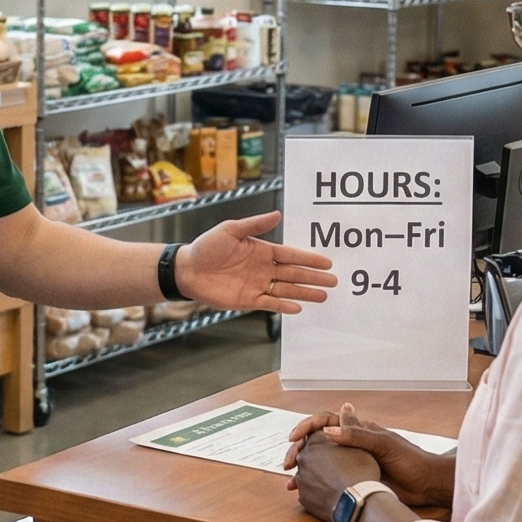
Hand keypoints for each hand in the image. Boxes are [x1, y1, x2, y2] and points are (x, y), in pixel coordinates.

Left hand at [177, 213, 335, 314]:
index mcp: (262, 250)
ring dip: (305, 292)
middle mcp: (263, 268)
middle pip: (294, 273)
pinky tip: (298, 307)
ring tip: (323, 296)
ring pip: (286, 289)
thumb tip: (277, 214)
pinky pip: (270, 303)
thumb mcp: (230, 230)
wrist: (187, 269)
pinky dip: (284, 306)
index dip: (309, 259)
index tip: (327, 262)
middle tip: (333, 281)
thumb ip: (254, 224)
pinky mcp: (248, 300)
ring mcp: (257, 285)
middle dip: (313, 277)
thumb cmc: (207, 246)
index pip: (291, 255)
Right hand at [283, 402, 455, 508]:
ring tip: (290, 480)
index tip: (294, 438)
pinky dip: (315, 484)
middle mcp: (351, 444)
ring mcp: (352, 462)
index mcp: (358, 430)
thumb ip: (358, 436)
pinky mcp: (354, 480)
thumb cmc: (411, 461)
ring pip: (319, 461)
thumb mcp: (385, 445)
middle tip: (287, 463)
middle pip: (317, 441)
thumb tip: (328, 431)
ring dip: (303, 468)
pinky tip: (305, 493)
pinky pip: (328, 479)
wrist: (427, 485)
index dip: (307, 426)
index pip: (325, 421)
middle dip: (298, 450)